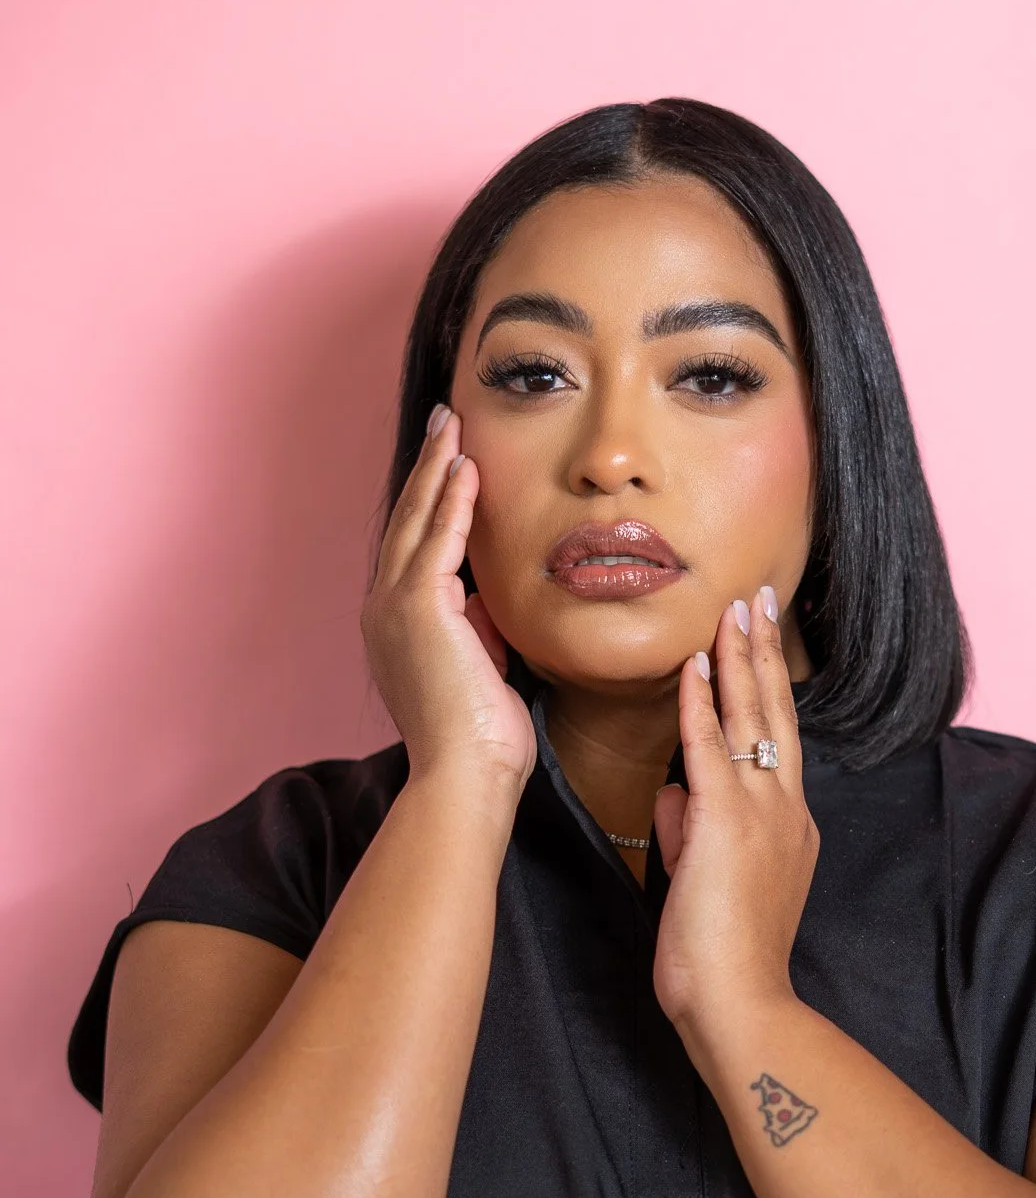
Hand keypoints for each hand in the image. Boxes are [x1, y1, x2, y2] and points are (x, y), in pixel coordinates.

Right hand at [361, 405, 536, 788]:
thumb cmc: (480, 738)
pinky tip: (466, 467)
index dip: (432, 500)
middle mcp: (385, 609)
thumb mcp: (481, 666)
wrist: (465, 775)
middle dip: (429, 468)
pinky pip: (437, 540)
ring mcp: (395, 607)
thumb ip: (478, 627)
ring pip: (417, 520)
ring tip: (455, 425)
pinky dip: (452, 500)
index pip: (416, 545)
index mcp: (397, 624)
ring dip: (438, 468)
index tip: (451, 462)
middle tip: (445, 422)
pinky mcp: (417, 609)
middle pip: (407, 521)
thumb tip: (488, 600)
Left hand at [652, 590, 819, 1043]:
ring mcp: (760, 813)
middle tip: (761, 600)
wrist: (742, 1003)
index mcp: (788, 826)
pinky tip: (697, 663)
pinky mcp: (726, 823)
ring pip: (752, 719)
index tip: (757, 647)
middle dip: (765, 652)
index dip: (764, 691)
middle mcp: (784, 809)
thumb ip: (693, 832)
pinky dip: (702, 702)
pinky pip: (711, 748)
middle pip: (776, 714)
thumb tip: (672, 796)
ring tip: (736, 609)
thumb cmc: (723, 959)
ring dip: (741, 658)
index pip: (772, 745)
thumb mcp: (707, 883)